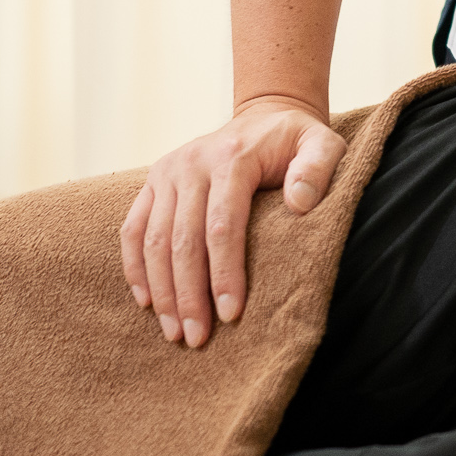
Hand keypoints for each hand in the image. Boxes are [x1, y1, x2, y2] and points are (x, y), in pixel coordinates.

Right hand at [118, 97, 345, 347]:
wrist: (266, 117)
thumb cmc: (297, 141)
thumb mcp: (323, 143)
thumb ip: (318, 168)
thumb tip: (300, 204)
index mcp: (231, 158)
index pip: (223, 225)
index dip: (224, 273)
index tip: (231, 314)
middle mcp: (191, 163)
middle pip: (182, 239)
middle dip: (189, 294)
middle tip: (197, 338)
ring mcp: (166, 171)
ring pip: (153, 240)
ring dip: (162, 290)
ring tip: (174, 332)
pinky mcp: (152, 182)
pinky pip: (133, 229)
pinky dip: (136, 267)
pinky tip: (147, 302)